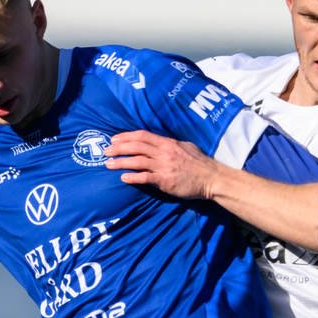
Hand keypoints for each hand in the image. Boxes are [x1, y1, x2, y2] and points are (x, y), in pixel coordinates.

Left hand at [104, 130, 221, 198]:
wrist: (211, 178)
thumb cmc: (200, 163)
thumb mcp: (185, 146)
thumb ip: (170, 144)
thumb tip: (158, 141)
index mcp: (168, 143)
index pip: (142, 136)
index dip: (126, 136)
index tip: (114, 139)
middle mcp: (164, 153)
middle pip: (136, 146)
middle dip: (118, 148)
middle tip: (106, 151)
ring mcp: (164, 167)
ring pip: (137, 161)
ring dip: (120, 162)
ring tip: (108, 164)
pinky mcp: (165, 181)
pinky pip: (145, 178)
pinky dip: (133, 177)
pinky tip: (123, 178)